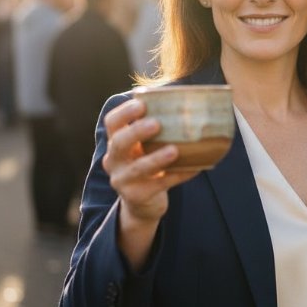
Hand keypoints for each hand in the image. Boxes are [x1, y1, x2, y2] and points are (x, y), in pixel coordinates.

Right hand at [102, 99, 196, 225]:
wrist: (141, 203)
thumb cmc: (147, 164)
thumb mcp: (144, 147)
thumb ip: (156, 130)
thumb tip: (193, 104)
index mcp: (115, 142)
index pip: (112, 122)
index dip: (124, 112)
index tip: (142, 103)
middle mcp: (113, 161)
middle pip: (119, 143)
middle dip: (136, 132)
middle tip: (156, 124)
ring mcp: (122, 181)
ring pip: (137, 168)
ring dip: (156, 158)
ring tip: (174, 150)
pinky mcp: (137, 197)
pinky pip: (159, 185)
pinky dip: (178, 175)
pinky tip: (195, 168)